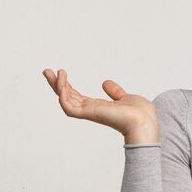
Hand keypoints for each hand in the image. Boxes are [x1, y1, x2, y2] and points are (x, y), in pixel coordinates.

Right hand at [42, 69, 158, 144]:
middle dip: (56, 84)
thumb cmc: (140, 113)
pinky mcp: (90, 114)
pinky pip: (69, 108)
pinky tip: (62, 85)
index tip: (60, 72)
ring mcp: (90, 113)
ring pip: (65, 101)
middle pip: (67, 97)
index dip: (67, 85)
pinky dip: (63, 97)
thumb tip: (105, 83)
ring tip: (55, 73)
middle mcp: (91, 110)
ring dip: (58, 87)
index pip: (76, 95)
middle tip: (46, 71)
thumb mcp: (125, 97)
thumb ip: (114, 92)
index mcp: (98, 107)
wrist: (145, 120)